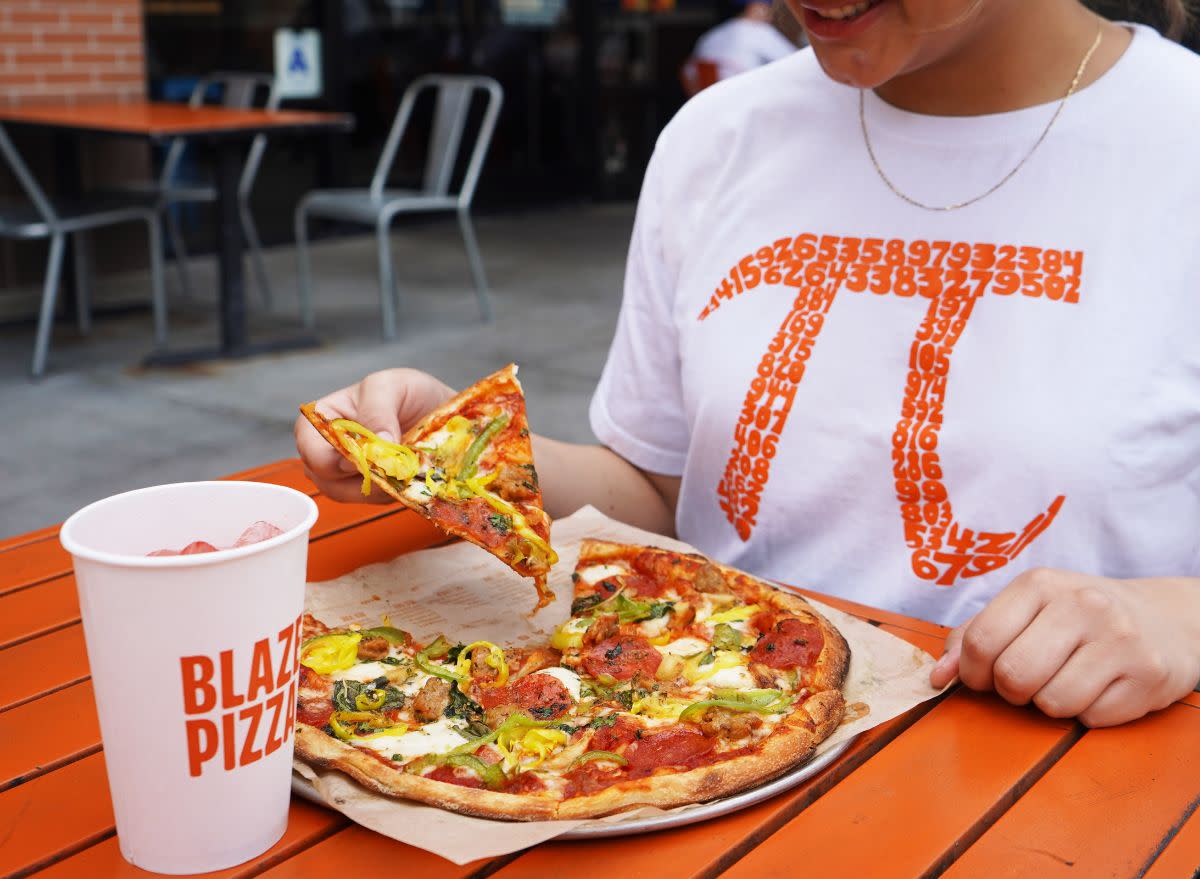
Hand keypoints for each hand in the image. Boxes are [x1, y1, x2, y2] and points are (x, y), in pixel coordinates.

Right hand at [294, 368, 455, 503]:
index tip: (366, 454)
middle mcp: (329, 448)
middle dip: (360, 473)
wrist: (443, 413)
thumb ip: (377, 410)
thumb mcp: (392, 386)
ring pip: (347, 493)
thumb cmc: (409, 393)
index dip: (331, 457)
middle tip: (393, 463)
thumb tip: (372, 449)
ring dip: (378, 484)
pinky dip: (391, 490)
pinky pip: (372, 499)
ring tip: (405, 464)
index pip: (308, 445)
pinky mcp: (371, 488)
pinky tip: (407, 473)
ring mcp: (348, 472)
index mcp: (324, 417)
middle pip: (323, 476)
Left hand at [929, 568, 1199, 726]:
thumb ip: (973, 638)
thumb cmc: (1077, 617)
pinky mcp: (1148, 674)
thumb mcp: (1025, 609)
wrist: (1165, 618)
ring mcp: (1118, 639)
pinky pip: (1092, 718)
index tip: (984, 676)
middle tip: (1027, 681)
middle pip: (1014, 676)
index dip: (972, 672)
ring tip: (1067, 679)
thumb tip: (938, 677)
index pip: (980, 640)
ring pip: (1053, 703)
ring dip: (1050, 703)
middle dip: (1011, 691)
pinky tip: (1100, 687)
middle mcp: (1081, 605)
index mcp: (1039, 584)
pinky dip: (1088, 713)